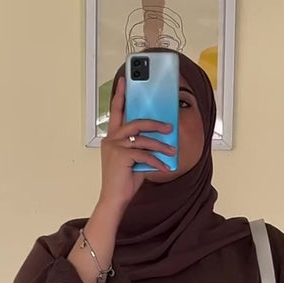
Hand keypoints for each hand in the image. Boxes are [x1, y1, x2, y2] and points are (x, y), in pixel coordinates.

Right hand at [99, 77, 175, 210]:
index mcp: (112, 138)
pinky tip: (164, 167)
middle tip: (169, 125)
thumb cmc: (123, 181)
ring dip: (160, 145)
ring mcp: (115, 147)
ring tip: (172, 150)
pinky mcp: (121, 157)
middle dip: (155, 123)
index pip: (116, 112)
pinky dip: (156, 161)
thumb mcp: (134, 161)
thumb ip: (141, 147)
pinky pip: (144, 154)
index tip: (124, 80)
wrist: (114, 200)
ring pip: (143, 139)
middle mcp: (111, 140)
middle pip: (135, 122)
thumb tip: (159, 139)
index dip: (120, 95)